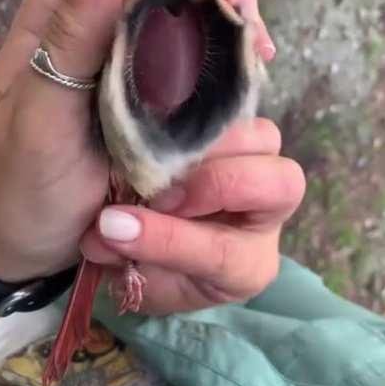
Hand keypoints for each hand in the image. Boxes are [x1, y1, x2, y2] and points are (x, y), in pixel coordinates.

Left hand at [0, 0, 275, 282]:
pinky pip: (209, 34)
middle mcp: (102, 13)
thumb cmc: (16, 186)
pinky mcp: (167, 80)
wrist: (29, 241)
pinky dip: (238, 33)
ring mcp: (139, 45)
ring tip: (247, 28)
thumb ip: (67, 40)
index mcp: (57, 8)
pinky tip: (255, 58)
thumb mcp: (35, 120)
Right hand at [81, 117, 304, 314]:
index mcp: (244, 267)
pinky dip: (203, 114)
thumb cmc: (153, 267)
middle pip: (282, 185)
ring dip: (212, 141)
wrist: (165, 250)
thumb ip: (120, 253)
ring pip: (265, 139)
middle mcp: (267, 220)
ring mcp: (261, 171)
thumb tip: (102, 228)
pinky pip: (239, 111)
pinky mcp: (243, 138)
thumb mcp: (136, 274)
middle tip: (158, 190)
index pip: (222, 252)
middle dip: (217, 182)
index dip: (168, 237)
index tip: (113, 224)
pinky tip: (164, 121)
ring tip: (163, 152)